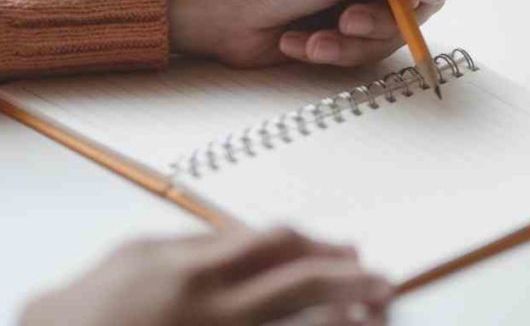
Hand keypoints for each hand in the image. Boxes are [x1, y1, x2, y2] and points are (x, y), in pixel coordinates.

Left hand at [20, 227, 391, 325]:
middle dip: (330, 253)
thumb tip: (318, 325)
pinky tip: (247, 262)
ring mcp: (158, 255)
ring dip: (287, 245)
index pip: (302, 288)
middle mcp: (188, 277)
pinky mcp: (132, 247)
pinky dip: (235, 249)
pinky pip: (201, 239)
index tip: (377, 291)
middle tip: (361, 266)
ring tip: (314, 256)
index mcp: (209, 319)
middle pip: (282, 245)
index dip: (350, 287)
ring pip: (245, 234)